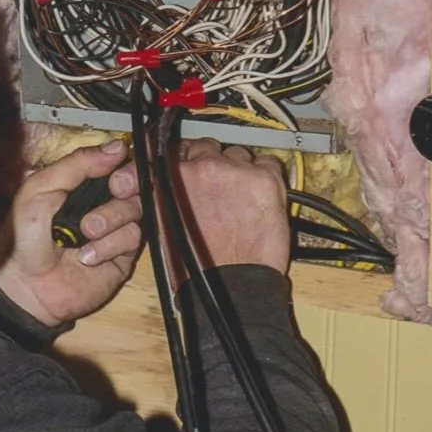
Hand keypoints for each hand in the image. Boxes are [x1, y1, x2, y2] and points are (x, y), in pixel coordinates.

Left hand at [0, 139, 143, 327]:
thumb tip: (117, 147)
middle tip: (115, 189)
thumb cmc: (26, 238)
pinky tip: (88, 256)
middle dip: (128, 181)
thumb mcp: (40, 190)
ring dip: (110, 218)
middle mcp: (102, 202)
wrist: (27, 286)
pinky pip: (132, 237)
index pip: (115, 161)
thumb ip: (76, 165)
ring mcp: (114, 228)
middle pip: (135, 181)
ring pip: (135, 209)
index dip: (122, 161)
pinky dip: (109, 245)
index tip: (116, 166)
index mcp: (82, 183)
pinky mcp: (122, 255)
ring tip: (85, 232)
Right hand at [164, 140, 289, 277]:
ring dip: (239, 170)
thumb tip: (173, 183)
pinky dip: (265, 176)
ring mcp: (233, 170)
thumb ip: (167, 196)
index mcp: (168, 180)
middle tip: (220, 186)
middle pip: (208, 146)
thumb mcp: (164, 227)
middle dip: (213, 163)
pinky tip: (259, 196)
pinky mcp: (264, 178)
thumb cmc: (196, 268)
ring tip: (241, 198)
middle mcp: (200, 168)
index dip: (184, 155)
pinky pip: (267, 162)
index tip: (190, 159)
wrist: (228, 285)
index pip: (172, 148)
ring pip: (238, 154)